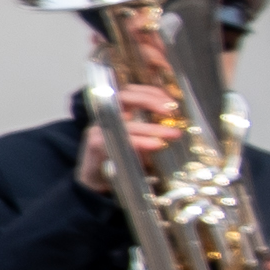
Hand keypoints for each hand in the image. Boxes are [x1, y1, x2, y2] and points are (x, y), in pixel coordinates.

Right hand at [84, 81, 183, 196]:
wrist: (92, 179)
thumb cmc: (117, 157)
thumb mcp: (134, 139)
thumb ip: (149, 130)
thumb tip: (176, 126)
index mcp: (115, 110)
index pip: (132, 90)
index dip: (152, 91)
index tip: (171, 101)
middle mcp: (105, 115)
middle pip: (125, 96)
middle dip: (149, 100)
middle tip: (170, 110)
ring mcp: (99, 129)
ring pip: (127, 122)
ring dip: (153, 128)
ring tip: (173, 134)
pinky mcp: (97, 146)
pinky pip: (123, 141)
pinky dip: (141, 142)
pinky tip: (156, 144)